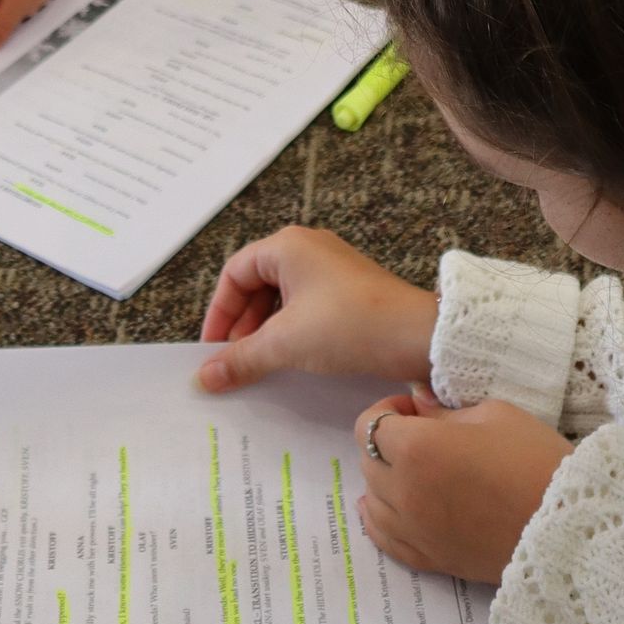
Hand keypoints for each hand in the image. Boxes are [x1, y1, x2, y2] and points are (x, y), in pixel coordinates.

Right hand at [198, 227, 437, 391]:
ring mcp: (331, 269)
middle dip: (242, 325)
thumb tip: (204, 377)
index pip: (235, 273)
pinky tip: (291, 361)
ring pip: (282, 298)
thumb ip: (241, 358)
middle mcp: (308, 249)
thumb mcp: (287, 343)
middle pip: (257, 283)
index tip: (211, 349)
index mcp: (288, 246)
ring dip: (266, 331)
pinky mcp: (349, 292)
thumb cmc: (350, 326)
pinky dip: (291, 332)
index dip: (219, 312)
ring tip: (260, 366)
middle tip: (233, 362)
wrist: (419, 337)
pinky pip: (306, 307)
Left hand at [353, 391, 570, 584]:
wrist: (567, 525)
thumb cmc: (534, 459)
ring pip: (372, 500)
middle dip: (386, 443)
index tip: (415, 409)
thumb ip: (444, 411)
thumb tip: (416, 402)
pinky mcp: (430, 559)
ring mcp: (415, 531)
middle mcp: (405, 492)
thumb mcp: (494, 415)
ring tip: (413, 470)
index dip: (389, 410)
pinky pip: (384, 539)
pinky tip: (385, 507)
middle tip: (421, 435)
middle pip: (368, 462)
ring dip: (383, 480)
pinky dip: (379, 519)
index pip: (370, 425)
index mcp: (417, 449)